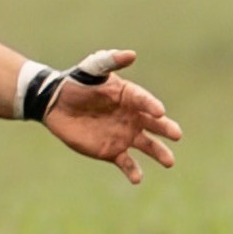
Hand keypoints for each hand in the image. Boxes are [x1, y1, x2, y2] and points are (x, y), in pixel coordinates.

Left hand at [42, 49, 181, 184]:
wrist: (55, 104)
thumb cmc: (76, 82)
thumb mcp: (92, 68)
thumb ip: (110, 61)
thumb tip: (132, 54)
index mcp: (130, 96)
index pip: (145, 101)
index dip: (152, 105)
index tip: (160, 111)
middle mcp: (132, 116)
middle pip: (154, 124)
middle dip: (166, 129)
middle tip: (177, 135)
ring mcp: (123, 135)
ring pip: (147, 146)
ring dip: (159, 153)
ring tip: (169, 162)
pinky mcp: (111, 151)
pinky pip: (126, 163)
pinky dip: (133, 171)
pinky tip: (137, 178)